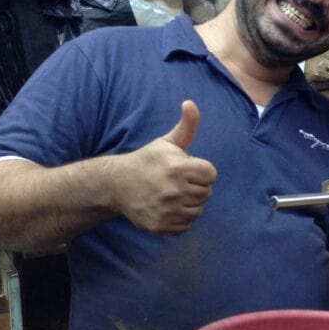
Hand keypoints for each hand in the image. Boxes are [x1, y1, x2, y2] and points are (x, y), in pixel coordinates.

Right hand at [115, 100, 217, 234]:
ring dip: (189, 204)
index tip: (187, 169)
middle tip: (178, 182)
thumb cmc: (148, 161)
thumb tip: (190, 103)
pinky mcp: (160, 226)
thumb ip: (186, 125)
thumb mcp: (167, 142)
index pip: (211, 174)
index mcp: (178, 168)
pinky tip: (168, 208)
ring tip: (173, 195)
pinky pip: (185, 226)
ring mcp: (167, 210)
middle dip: (196, 187)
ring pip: (198, 211)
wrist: (117, 184)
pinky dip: (179, 219)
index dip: (201, 171)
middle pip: (207, 194)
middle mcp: (174, 190)